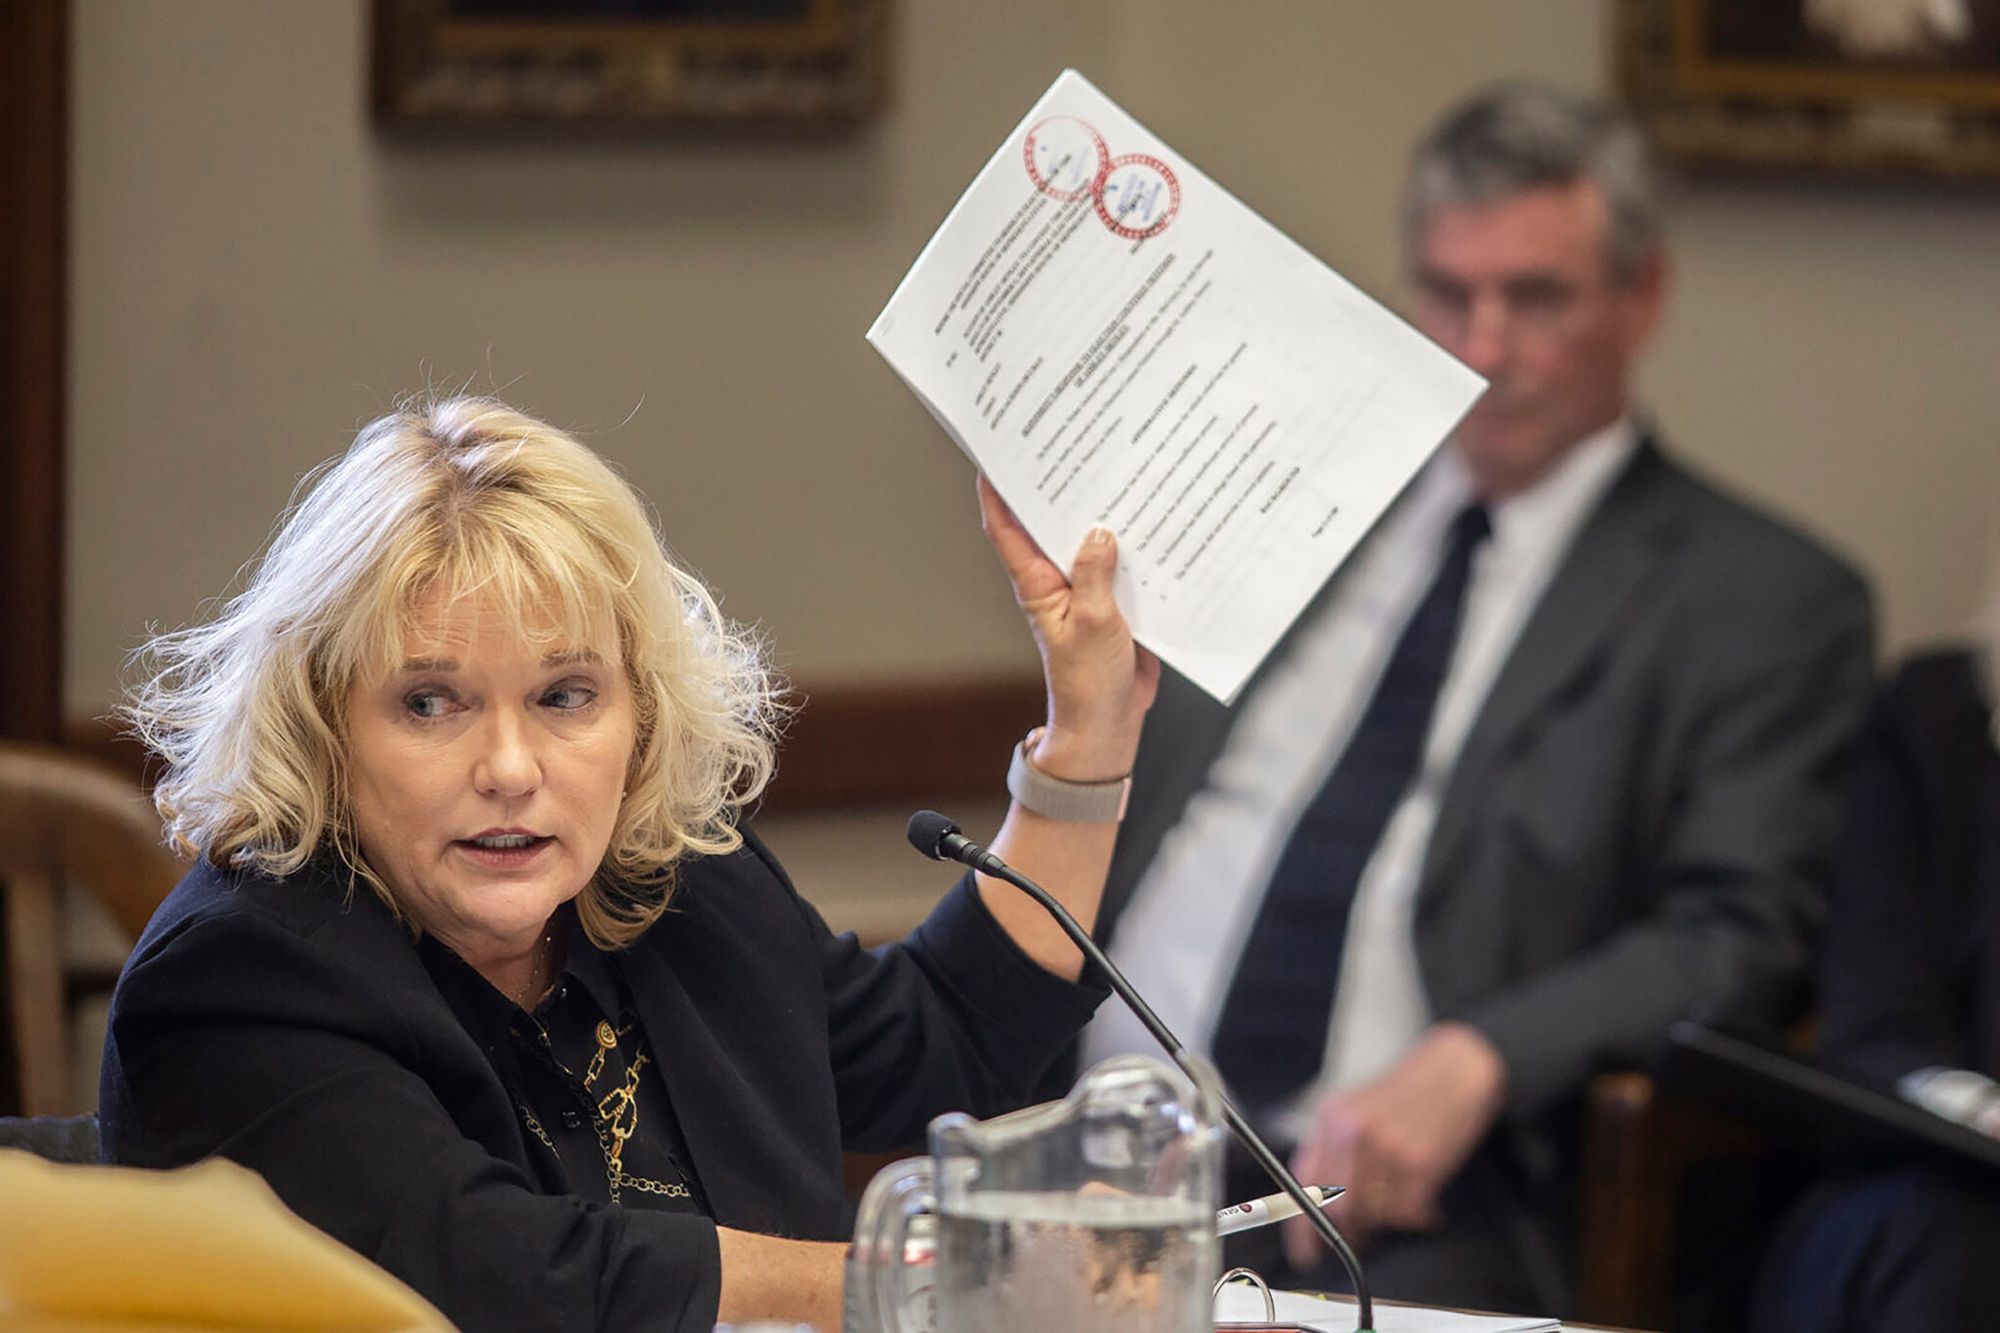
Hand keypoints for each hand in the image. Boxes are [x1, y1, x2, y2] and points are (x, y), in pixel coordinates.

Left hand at [977, 475, 1157, 778]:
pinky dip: (1137, 547)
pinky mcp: (1117, 603)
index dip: (997, 492)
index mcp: (1038, 585)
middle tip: (1072, 446)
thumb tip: (1100, 531)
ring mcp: (1088, 591)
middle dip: (1059, 489)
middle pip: (1051, 526)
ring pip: (1092, 542)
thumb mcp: (1093, 622)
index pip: (1007, 529)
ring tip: (1120, 473)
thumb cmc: (1088, 682)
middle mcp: (1059, 583)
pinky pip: (1124, 566)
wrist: (1109, 723)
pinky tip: (1157, 525)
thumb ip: (1095, 574)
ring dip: (1105, 515)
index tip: (995, 455)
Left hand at [1282, 1022, 1507, 1265]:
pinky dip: (1414, 1216)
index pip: (1304, 1183)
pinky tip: (1421, 1203)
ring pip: (1374, 1214)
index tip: (1305, 1253)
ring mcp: (1388, 1148)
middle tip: (1359, 1238)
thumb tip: (1309, 1202)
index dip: (1301, 1227)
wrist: (1454, 1069)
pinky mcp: (1422, 1163)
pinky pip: (1407, 1212)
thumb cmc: (1404, 1092)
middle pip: (1338, 1208)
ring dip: (1384, 1223)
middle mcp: (1354, 1132)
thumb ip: (1330, 1150)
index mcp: (1332, 1118)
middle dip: (1347, 1232)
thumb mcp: (1354, 1107)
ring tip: (1397, 1207)